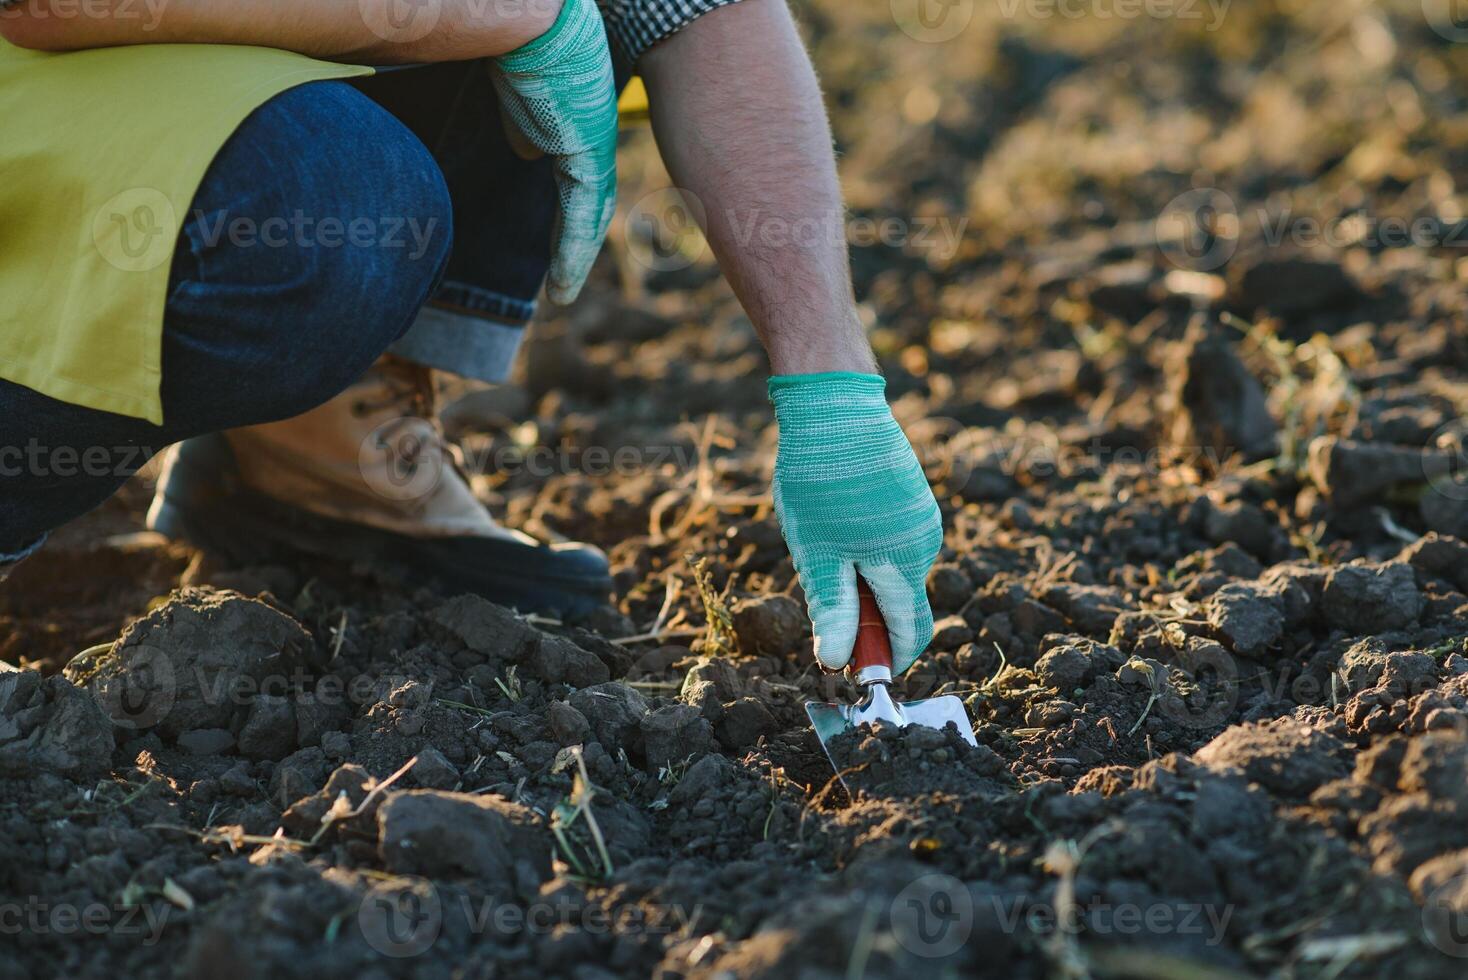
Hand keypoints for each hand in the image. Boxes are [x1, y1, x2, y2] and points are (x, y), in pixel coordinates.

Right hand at [488, 0, 617, 304]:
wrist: (531, 13)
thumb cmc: (519, 38)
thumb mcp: (521, 90)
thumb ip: (526, 125)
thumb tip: (528, 154)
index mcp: (577, 119)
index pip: (578, 176)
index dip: (570, 212)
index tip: (558, 240)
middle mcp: (592, 133)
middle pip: (590, 199)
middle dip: (577, 240)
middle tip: (564, 279)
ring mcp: (593, 144)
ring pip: (589, 213)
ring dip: (574, 256)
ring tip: (562, 291)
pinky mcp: (586, 153)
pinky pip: (582, 215)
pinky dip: (573, 253)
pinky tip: (564, 283)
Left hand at [769, 372, 942, 673]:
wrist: (834, 399)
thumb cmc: (822, 477)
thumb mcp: (817, 552)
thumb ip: (833, 609)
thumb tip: (838, 661)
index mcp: (907, 562)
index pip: (911, 633)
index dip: (885, 659)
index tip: (852, 668)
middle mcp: (925, 542)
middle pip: (900, 603)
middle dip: (864, 616)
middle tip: (817, 599)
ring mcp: (920, 515)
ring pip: (892, 570)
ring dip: (860, 578)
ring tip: (819, 544)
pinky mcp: (909, 495)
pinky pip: (890, 541)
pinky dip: (864, 550)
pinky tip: (831, 520)